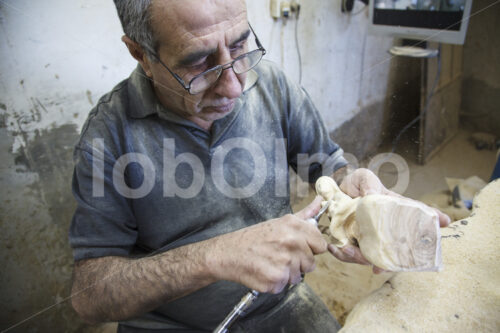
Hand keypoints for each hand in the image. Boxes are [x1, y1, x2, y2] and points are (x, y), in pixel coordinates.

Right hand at [210, 196, 327, 293]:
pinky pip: (285, 286)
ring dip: (287, 274)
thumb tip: (320, 200)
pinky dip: (276, 282)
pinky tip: (264, 271)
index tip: (298, 247)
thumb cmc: (254, 238)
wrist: (229, 253)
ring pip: (298, 276)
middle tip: (279, 255)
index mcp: (294, 227)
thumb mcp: (280, 222)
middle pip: (311, 263)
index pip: (321, 245)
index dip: (311, 248)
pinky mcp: (275, 280)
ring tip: (270, 263)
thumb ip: (304, 215)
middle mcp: (291, 243)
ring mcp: (284, 263)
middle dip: (298, 262)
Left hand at [329, 168, 450, 273]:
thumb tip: (372, 195)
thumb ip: (370, 184)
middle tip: (378, 267)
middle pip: (397, 250)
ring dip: (360, 259)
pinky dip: (343, 255)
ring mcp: (370, 236)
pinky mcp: (354, 241)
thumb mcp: (364, 178)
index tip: (445, 221)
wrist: (333, 190)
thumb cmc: (355, 183)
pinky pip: (351, 255)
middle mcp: (386, 228)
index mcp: (395, 211)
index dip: (433, 220)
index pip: (418, 216)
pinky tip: (335, 249)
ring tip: (346, 251)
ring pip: (372, 257)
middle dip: (390, 262)